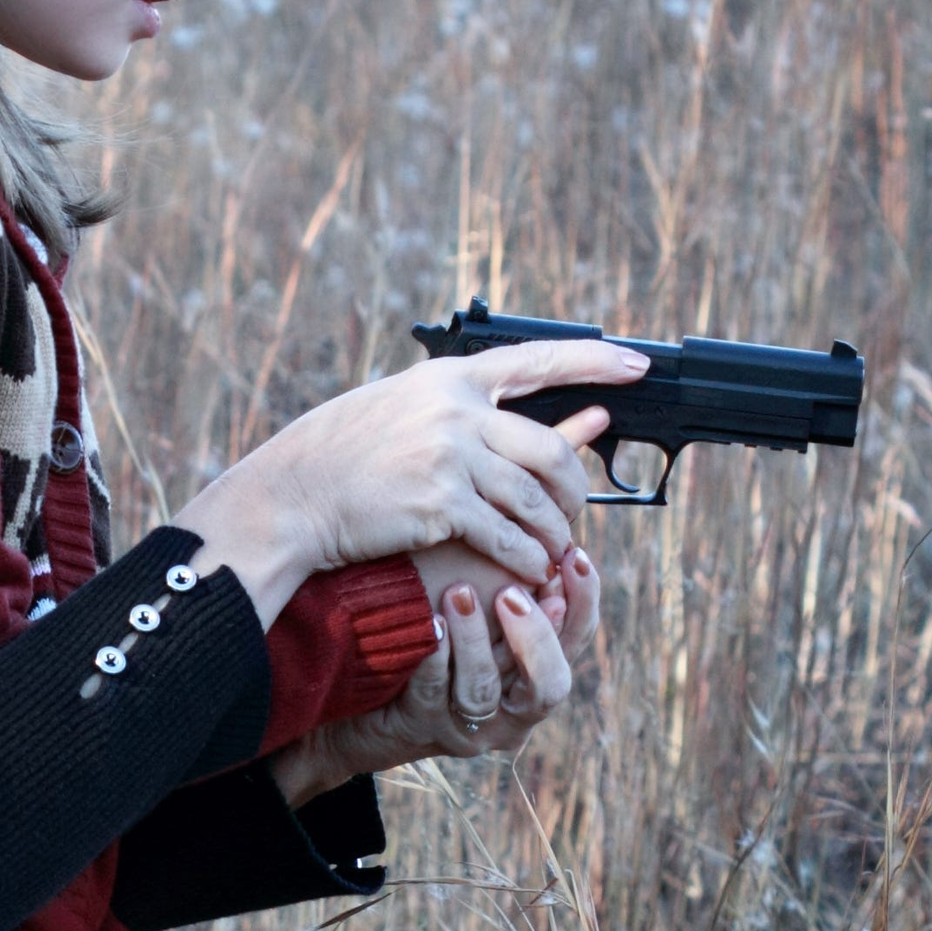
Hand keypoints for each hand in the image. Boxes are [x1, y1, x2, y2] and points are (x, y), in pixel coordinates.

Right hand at [170, 341, 646, 617]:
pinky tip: (530, 570)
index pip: (538, 360)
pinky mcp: (441, 505)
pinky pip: (507, 535)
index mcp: (448, 379)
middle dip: (576, 487)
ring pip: (534, 498)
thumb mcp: (399, 407)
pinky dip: (527, 558)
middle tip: (579, 512)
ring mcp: (449, 456)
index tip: (637, 365)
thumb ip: (455, 407)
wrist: (294, 495)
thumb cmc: (342, 455)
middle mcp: (455, 411)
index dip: (594, 362)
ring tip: (556, 551)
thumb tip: (511, 415)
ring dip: (554, 531)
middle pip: (550, 447)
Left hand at [271, 545, 602, 801]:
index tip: (573, 555)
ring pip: (483, 688)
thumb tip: (543, 517)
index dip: (583, 602)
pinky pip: (430, 694)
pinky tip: (428, 624)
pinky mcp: (420, 727)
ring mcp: (465, 726)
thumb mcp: (483, 614)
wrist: (367, 700)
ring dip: (474, 639)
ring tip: (458, 593)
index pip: (576, 639)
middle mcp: (510, 710)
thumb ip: (515, 581)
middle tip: (512, 590)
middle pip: (550, 684)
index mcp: (536, 675)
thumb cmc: (438, 641)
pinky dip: (433, 657)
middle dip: (536, 637)